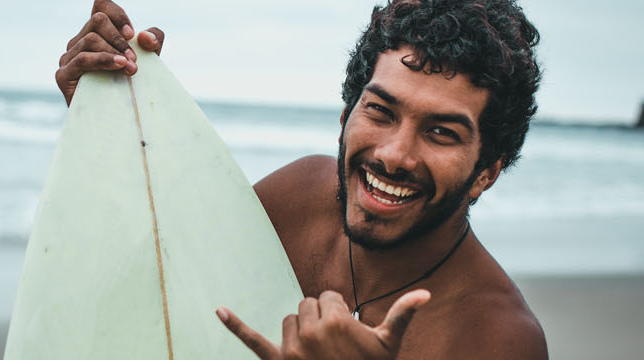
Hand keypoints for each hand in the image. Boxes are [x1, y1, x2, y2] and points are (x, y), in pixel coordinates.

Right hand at [54, 0, 166, 103]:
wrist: (117, 121)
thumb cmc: (131, 86)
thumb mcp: (149, 59)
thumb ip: (154, 41)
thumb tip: (144, 36)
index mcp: (96, 33)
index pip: (101, 5)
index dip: (118, 14)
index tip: (132, 34)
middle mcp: (79, 41)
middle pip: (97, 19)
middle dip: (120, 38)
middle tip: (135, 59)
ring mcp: (68, 58)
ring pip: (91, 38)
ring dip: (115, 52)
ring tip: (131, 69)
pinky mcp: (63, 75)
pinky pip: (82, 58)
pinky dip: (103, 60)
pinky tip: (119, 68)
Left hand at [217, 290, 429, 359]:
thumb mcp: (389, 344)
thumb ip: (402, 314)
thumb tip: (425, 293)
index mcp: (336, 320)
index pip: (327, 297)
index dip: (338, 311)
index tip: (348, 330)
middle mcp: (311, 331)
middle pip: (307, 306)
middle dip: (319, 319)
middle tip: (334, 344)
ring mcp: (292, 347)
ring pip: (288, 320)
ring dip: (299, 330)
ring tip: (318, 351)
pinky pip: (252, 340)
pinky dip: (235, 325)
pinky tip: (218, 310)